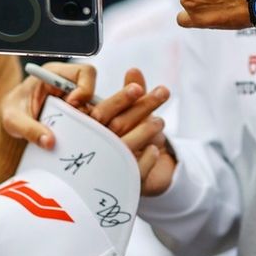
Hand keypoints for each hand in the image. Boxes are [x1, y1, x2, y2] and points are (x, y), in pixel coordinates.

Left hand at [0, 62, 96, 147]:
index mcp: (53, 75)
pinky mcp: (75, 113)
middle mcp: (67, 85)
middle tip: (73, 125)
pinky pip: (87, 120)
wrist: (9, 117)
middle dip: (86, 111)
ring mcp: (73, 99)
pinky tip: (70, 138)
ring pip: (92, 109)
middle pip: (93, 93)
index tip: (71, 104)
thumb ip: (29, 129)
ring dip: (84, 123)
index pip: (83, 72)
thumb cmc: (12, 110)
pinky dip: (82, 130)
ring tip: (69, 134)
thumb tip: (49, 142)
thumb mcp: (13, 120)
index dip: (85, 88)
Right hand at [90, 68, 176, 196]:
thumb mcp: (134, 110)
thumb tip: (134, 71)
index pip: (102, 112)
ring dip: (146, 131)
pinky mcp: (123, 185)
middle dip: (142, 108)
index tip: (139, 88)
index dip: (121, 99)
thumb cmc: (132, 135)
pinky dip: (146, 159)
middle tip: (163, 93)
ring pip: (124, 148)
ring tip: (160, 122)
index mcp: (92, 128)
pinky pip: (135, 173)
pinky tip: (155, 149)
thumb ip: (133, 91)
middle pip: (116, 126)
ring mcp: (107, 168)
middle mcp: (95, 148)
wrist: (144, 172)